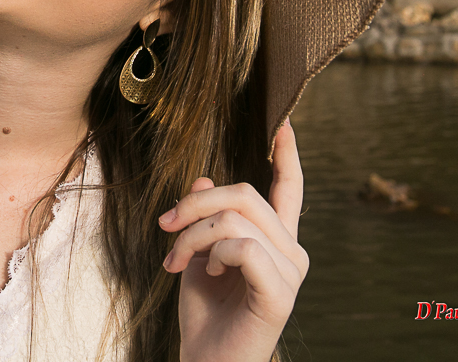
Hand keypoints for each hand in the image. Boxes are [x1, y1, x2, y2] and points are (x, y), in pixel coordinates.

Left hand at [159, 120, 307, 361]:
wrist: (205, 360)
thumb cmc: (204, 312)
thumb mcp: (196, 254)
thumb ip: (204, 218)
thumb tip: (202, 179)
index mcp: (274, 240)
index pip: (288, 188)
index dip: (286, 154)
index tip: (282, 121)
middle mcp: (291, 251)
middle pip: (244, 194)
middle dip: (194, 205)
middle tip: (166, 226)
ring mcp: (290, 273)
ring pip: (236, 219)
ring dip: (194, 235)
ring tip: (177, 261)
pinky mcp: (281, 293)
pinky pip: (243, 247)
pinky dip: (214, 255)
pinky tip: (209, 274)